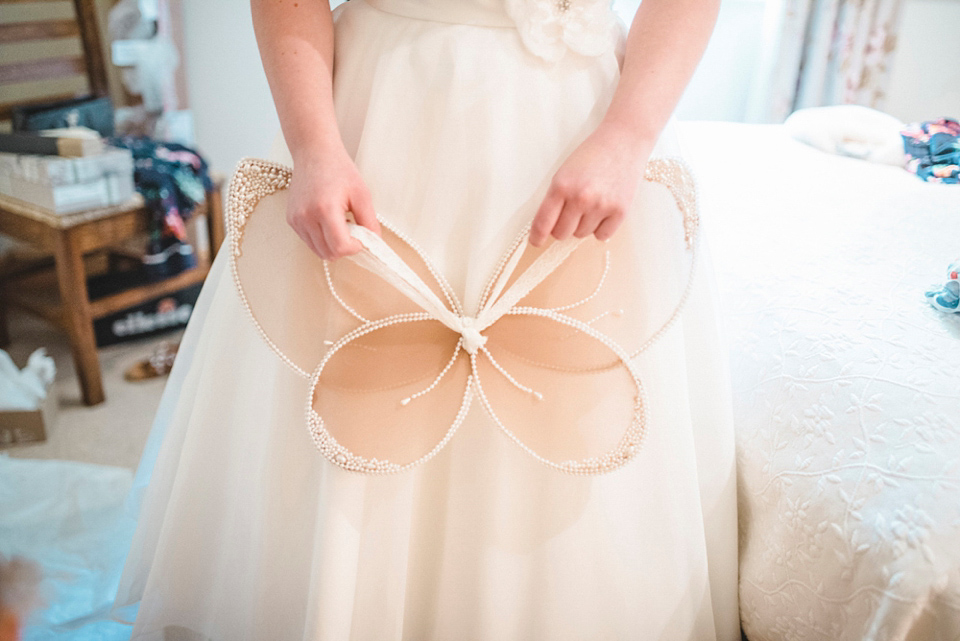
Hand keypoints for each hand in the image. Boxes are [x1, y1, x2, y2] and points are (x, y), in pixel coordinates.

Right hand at [286, 144, 380, 259]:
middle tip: (352, 230)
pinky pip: (309, 242)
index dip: (354, 247)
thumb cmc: (339, 170)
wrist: (314, 153)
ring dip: (332, 245)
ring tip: (340, 224)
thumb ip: (369, 221)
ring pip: (318, 251)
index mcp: (325, 209)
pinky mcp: (291, 220)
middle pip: (328, 254)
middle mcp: (306, 217)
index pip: (340, 247)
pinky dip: (321, 239)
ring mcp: (296, 220)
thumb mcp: (362, 193)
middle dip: (344, 248)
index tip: (361, 237)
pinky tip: (328, 222)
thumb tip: (374, 242)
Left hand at [529, 121, 651, 245]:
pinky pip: (601, 236)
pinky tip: (604, 209)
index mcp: (561, 186)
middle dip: (562, 227)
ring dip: (583, 225)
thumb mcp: (564, 173)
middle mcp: (580, 198)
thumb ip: (555, 199)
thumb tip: (548, 230)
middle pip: (561, 234)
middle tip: (571, 212)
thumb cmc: (591, 156)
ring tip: (592, 203)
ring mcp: (601, 206)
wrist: (624, 142)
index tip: (536, 242)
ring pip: (581, 235)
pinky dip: (600, 228)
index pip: (543, 223)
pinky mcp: (620, 212)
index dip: (536, 237)